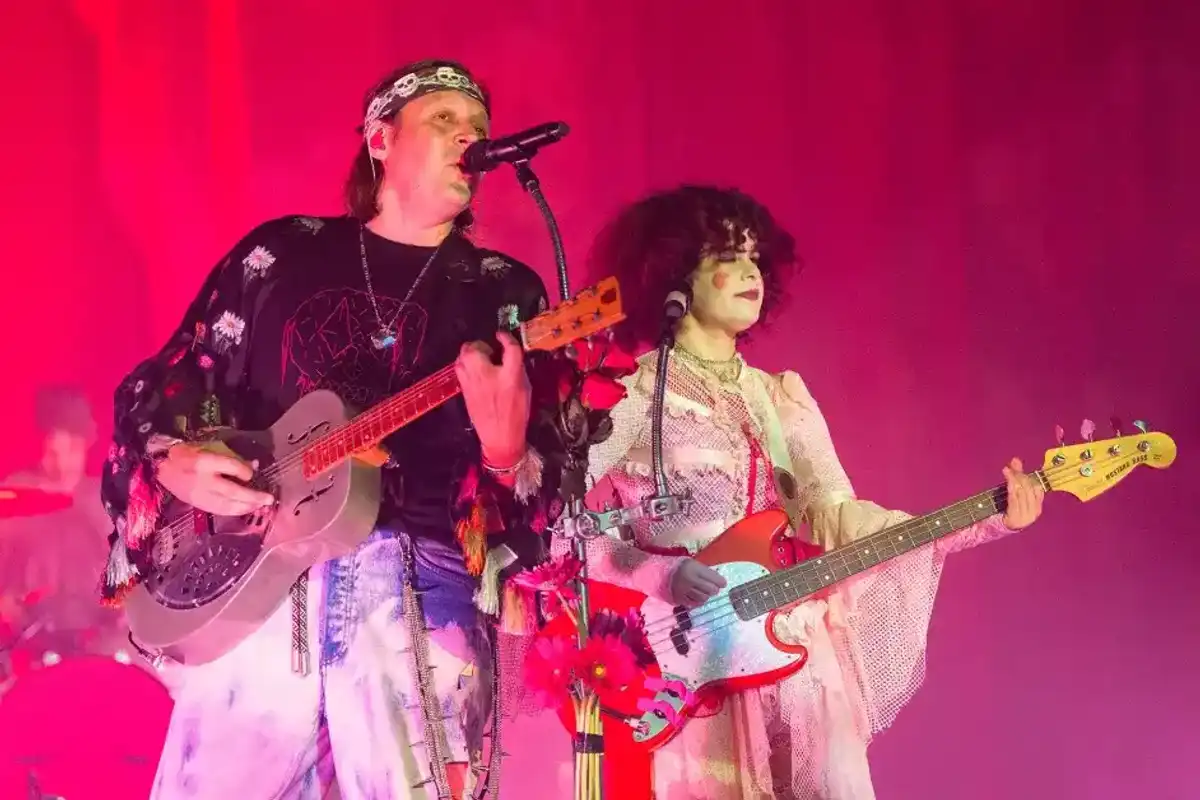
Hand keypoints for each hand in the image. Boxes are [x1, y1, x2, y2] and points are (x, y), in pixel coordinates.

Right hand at [155, 441, 274, 515]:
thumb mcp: (207, 448)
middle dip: (253, 497)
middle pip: (232, 491)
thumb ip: (230, 457)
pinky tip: (245, 509)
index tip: (251, 474)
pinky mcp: (197, 504)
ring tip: (260, 506)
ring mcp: (199, 495)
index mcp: (204, 461)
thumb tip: (254, 465)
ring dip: (247, 507)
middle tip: (269, 499)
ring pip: (227, 505)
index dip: (245, 471)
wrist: (160, 468)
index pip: (230, 467)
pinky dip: (235, 511)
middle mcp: (202, 480)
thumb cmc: (186, 454)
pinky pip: (219, 510)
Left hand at [456, 330, 531, 466]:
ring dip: (471, 354)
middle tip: (491, 353)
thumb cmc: (516, 413)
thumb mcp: (525, 388)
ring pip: (463, 356)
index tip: (502, 335)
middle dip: (481, 345)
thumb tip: (508, 354)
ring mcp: (471, 381)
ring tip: (481, 361)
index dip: (506, 338)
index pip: (510, 348)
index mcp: (510, 375)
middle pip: (475, 347)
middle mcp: (488, 375)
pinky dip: (466, 365)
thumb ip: (517, 368)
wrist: (500, 437)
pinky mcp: (463, 389)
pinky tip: (476, 373)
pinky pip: (460, 368)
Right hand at [669, 558, 726, 607]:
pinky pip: (694, 604)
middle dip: (715, 589)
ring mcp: (684, 591)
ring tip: (704, 591)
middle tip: (713, 588)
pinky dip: (698, 601)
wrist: (665, 573)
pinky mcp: (680, 599)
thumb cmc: (684, 567)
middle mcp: (690, 580)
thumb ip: (708, 572)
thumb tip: (721, 582)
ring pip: (704, 598)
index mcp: (694, 568)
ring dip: (706, 595)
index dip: (721, 582)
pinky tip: (696, 596)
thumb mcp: (696, 564)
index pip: (714, 578)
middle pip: (711, 590)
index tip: (723, 583)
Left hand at [1001, 457, 1044, 530]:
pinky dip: (1012, 489)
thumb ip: (1018, 476)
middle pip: (1029, 489)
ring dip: (1014, 480)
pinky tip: (1008, 482)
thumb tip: (1015, 459)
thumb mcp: (1015, 491)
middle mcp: (1035, 511)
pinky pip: (1015, 501)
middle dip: (1019, 476)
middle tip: (1010, 467)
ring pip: (1022, 494)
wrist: (1003, 527)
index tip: (1016, 465)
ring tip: (1007, 471)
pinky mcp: (1016, 519)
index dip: (1026, 475)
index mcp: (1038, 505)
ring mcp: (1026, 516)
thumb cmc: (1011, 508)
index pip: (1037, 488)